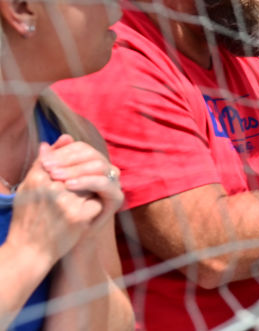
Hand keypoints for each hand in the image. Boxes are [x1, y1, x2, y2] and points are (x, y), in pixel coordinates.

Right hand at [6, 140, 116, 266]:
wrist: (28, 253)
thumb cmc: (28, 217)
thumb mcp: (30, 187)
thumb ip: (46, 161)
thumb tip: (65, 137)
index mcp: (38, 179)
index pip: (66, 160)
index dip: (73, 169)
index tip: (70, 180)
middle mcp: (52, 188)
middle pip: (82, 172)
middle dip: (83, 181)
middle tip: (76, 194)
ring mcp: (67, 202)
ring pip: (92, 186)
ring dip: (89, 195)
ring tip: (75, 208)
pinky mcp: (79, 216)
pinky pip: (97, 203)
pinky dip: (93, 209)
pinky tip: (82, 219)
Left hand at [40, 135, 123, 234]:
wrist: (64, 241)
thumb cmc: (53, 213)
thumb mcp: (47, 186)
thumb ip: (48, 165)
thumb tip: (44, 144)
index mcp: (91, 164)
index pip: (80, 148)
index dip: (63, 151)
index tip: (44, 160)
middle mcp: (104, 170)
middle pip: (91, 153)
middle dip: (68, 159)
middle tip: (48, 168)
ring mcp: (112, 182)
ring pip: (99, 165)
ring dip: (76, 169)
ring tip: (56, 176)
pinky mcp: (116, 197)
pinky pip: (104, 183)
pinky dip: (87, 181)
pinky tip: (69, 186)